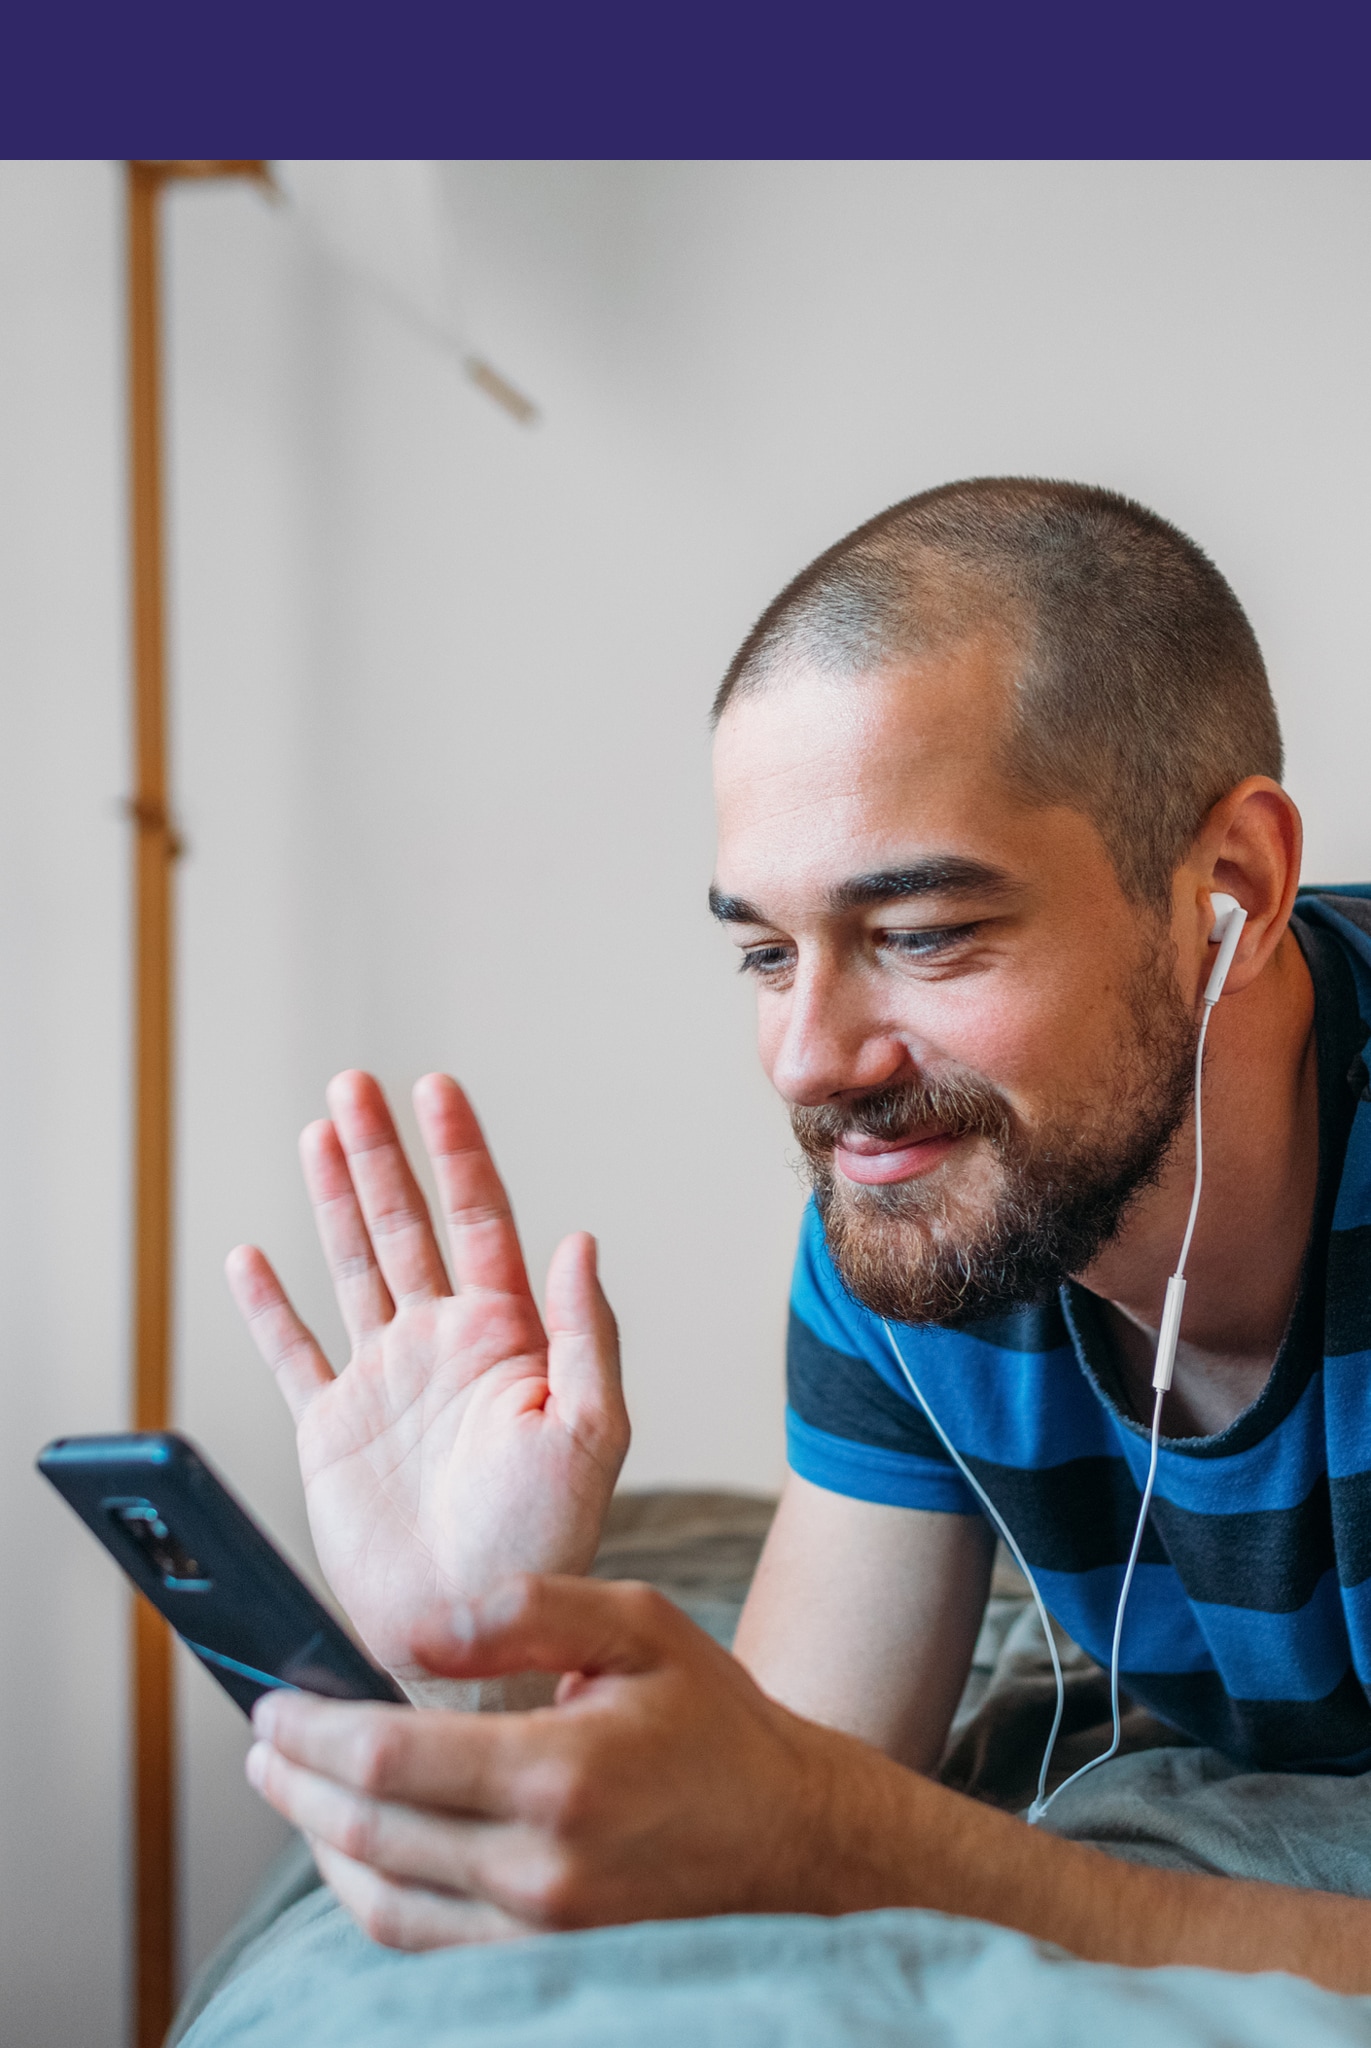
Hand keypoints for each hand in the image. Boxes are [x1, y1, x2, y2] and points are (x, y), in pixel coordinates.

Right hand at [226, 1073, 629, 1675]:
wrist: (474, 1632)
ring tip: (319, 1134)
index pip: (479, 1219)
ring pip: (352, 1267)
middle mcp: (442, 1345)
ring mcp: (384, 1382)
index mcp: (506, 1336)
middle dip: (380, 1153)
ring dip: (334, 1201)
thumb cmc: (547, 1540)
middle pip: (405, 1225)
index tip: (435, 1089)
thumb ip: (583, 1334)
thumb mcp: (591, 1433)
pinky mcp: (332, 1429)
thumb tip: (578, 1239)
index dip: (458, 1152)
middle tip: (353, 1086)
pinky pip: (294, 1353)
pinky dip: (269, 1308)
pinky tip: (254, 1258)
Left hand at [248, 1577, 1370, 1991]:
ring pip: (381, 1900)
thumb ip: (529, 1608)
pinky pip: (422, 1937)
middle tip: (261, 1739)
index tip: (270, 1700)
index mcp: (561, 1774)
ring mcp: (538, 1930)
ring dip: (320, 1841)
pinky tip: (357, 1839)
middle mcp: (540, 1867)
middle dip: (296, 1783)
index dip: (311, 1731)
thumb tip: (419, 1623)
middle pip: (367, 1833)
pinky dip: (370, 1890)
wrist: (797, 1840)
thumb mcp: (640, 1626)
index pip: (390, 1759)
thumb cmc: (716, 1722)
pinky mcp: (541, 1961)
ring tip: (292, 1784)